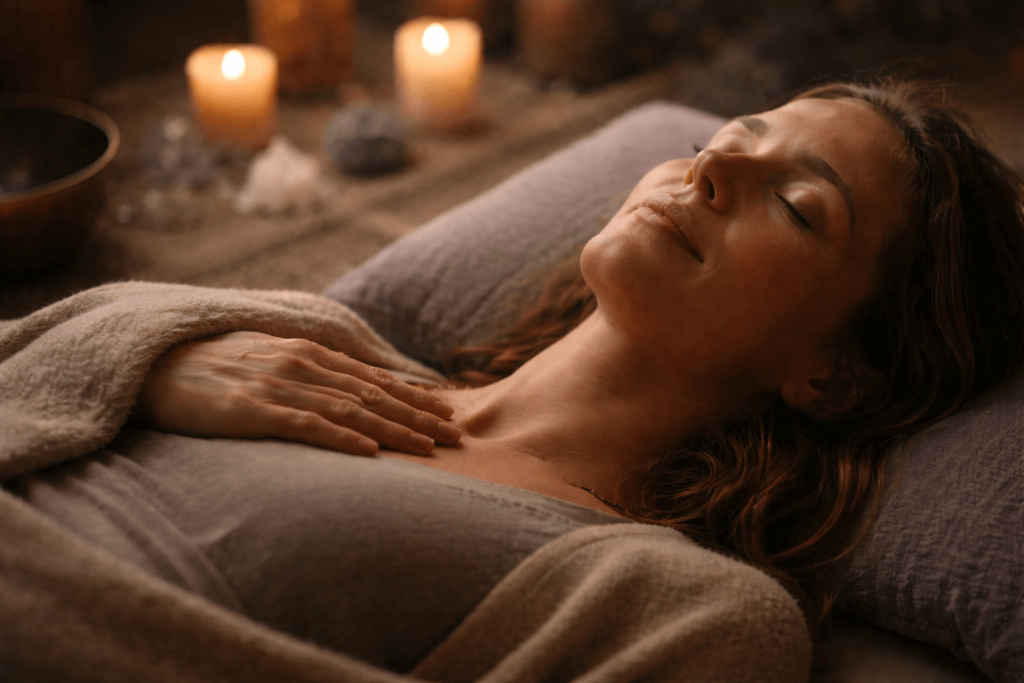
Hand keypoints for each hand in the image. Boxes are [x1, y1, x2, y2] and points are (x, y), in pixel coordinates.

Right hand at [131, 331, 460, 455]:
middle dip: (417, 416)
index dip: (412, 395)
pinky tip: (369, 453)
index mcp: (304, 351)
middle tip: (455, 435)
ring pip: (348, 409)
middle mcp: (298, 363)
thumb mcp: (267, 359)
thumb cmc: (211, 368)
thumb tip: (348, 389)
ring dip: (393, 429)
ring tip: (428, 447)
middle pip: (371, 394)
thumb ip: (308, 370)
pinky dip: (341, 438)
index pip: (372, 377)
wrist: (151, 367)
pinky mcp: (250, 410)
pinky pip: (305, 425)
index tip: (448, 411)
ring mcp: (276, 385)